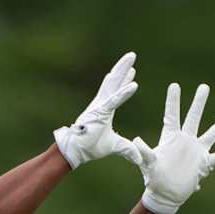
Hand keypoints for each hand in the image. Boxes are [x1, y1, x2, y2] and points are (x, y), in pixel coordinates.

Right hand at [54, 52, 140, 168]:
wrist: (75, 151)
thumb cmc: (90, 147)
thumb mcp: (114, 146)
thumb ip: (126, 149)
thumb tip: (138, 158)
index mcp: (104, 110)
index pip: (116, 91)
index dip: (124, 81)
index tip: (132, 71)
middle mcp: (101, 104)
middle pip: (114, 82)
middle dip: (123, 68)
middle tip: (132, 55)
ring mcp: (100, 106)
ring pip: (113, 84)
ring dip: (123, 70)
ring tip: (131, 58)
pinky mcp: (100, 112)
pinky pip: (115, 100)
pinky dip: (124, 92)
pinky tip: (134, 83)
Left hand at [133, 83, 214, 213]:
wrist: (164, 193)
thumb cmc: (154, 178)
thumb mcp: (148, 164)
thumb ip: (144, 151)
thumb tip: (135, 140)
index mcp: (170, 138)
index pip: (171, 116)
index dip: (172, 101)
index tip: (174, 85)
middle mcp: (185, 140)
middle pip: (193, 118)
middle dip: (199, 102)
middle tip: (204, 86)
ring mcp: (196, 150)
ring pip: (213, 133)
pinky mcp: (204, 162)